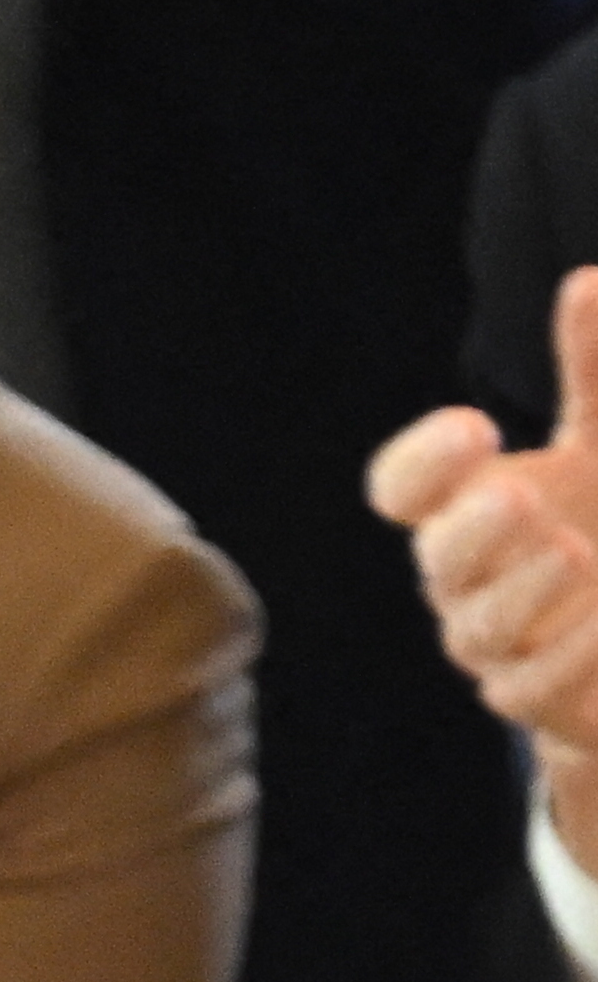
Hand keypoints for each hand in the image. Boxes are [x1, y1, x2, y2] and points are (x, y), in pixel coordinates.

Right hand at [372, 266, 597, 873]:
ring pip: (477, 627)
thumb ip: (592, 371)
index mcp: (463, 509)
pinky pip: (528, 686)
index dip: (425, 463)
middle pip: (436, 558)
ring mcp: (492, 645)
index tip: (478, 427)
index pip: (402, 489)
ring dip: (523, 590)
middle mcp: (463, 580)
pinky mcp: (530, 699)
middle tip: (520, 497)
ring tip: (572, 552)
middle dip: (472, 530)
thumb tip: (587, 281)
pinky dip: (570, 649)